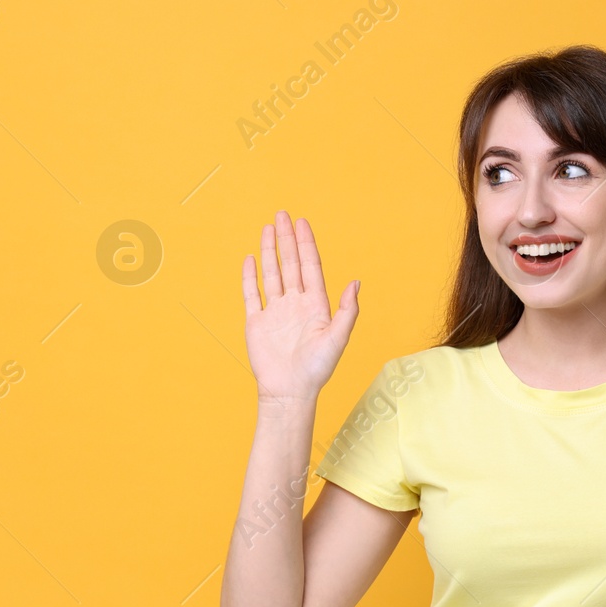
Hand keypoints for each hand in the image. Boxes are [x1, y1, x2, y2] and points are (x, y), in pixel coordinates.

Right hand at [241, 210, 358, 405]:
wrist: (289, 392)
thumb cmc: (316, 370)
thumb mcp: (337, 338)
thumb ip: (348, 311)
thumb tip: (356, 282)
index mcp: (315, 305)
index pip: (310, 267)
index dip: (306, 244)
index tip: (302, 223)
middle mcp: (295, 304)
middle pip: (290, 264)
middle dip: (286, 239)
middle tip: (282, 214)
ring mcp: (275, 312)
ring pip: (272, 274)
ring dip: (269, 251)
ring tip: (267, 228)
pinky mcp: (257, 322)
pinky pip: (252, 294)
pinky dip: (250, 276)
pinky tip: (250, 259)